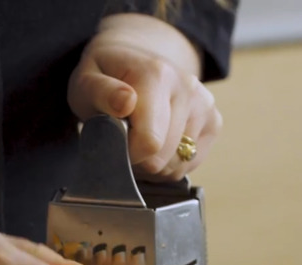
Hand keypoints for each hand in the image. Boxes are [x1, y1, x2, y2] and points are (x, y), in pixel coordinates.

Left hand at [68, 13, 221, 180]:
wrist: (133, 61)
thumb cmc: (106, 78)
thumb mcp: (87, 82)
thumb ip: (102, 93)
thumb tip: (126, 102)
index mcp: (157, 75)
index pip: (149, 142)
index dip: (126, 152)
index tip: (114, 139)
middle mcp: (188, 87)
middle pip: (163, 158)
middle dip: (139, 158)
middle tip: (124, 138)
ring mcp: (205, 105)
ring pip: (177, 166)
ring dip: (153, 163)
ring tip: (139, 139)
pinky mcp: (214, 122)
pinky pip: (189, 164)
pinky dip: (170, 163)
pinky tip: (158, 143)